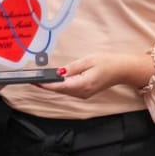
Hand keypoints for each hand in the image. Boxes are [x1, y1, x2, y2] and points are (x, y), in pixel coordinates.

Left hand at [36, 53, 154, 99]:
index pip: (61, 86)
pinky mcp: (84, 93)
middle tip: (32, 80)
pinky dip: (60, 86)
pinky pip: (69, 90)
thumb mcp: (88, 60)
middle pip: (60, 90)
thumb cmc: (107, 62)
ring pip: (64, 91)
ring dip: (52, 86)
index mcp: (84, 84)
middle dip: (46, 85)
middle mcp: (83, 93)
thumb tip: (58, 73)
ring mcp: (84, 95)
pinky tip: (52, 82)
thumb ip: (72, 68)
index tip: (35, 82)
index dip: (46, 85)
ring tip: (38, 80)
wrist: (122, 70)